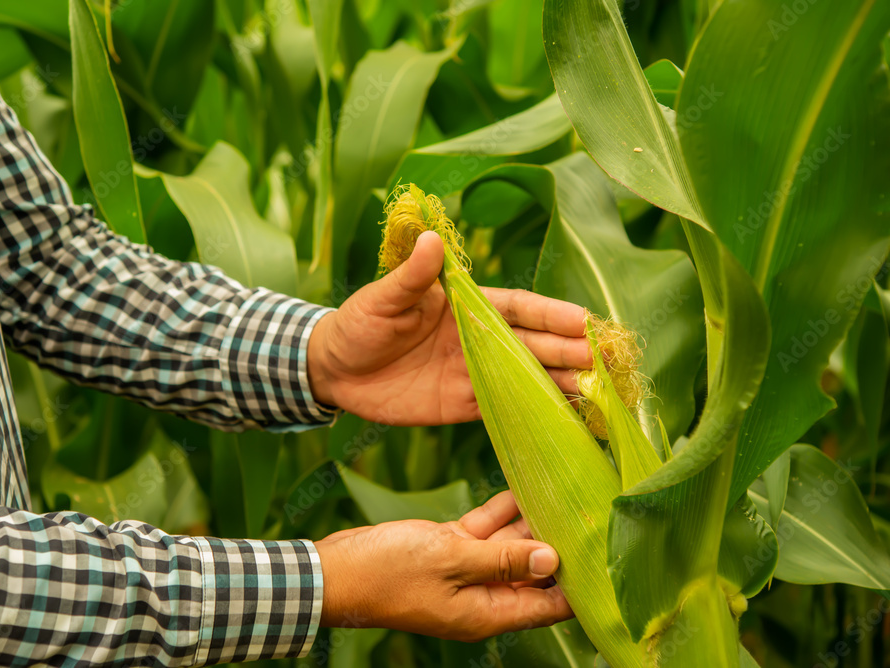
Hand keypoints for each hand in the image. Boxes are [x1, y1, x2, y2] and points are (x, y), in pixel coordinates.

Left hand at [307, 231, 591, 424]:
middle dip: (572, 352)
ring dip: (562, 384)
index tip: (588, 323)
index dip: (553, 315)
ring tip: (602, 394)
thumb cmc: (358, 322)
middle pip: (534, 344)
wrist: (333, 370)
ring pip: (528, 377)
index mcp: (466, 305)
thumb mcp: (383, 298)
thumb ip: (412, 276)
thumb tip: (433, 240)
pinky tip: (567, 419)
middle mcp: (478, 338)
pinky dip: (535, 413)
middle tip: (610, 364)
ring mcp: (474, 372)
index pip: (519, 308)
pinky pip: (506, 408)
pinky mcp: (463, 404)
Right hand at [314, 491, 572, 641]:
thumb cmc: (388, 572)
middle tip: (592, 508)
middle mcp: (482, 595)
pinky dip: (501, 511)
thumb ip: (503, 560)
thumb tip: (554, 560)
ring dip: (532, 521)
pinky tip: (522, 485)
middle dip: (561, 543)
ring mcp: (465, 571)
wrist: (337, 570)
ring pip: (511, 546)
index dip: (579, 583)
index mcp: (487, 612)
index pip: (549, 606)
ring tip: (565, 489)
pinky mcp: (448, 549)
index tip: (607, 552)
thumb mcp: (451, 560)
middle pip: (534, 572)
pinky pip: (484, 531)